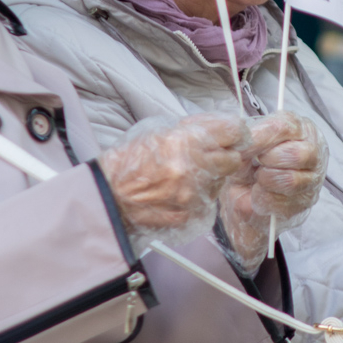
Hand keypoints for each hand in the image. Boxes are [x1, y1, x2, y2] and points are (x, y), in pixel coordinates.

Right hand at [99, 114, 248, 250]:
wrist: (107, 194)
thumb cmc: (128, 162)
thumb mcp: (158, 132)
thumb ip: (191, 130)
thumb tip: (217, 128)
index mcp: (185, 141)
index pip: (233, 131)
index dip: (235, 133)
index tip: (232, 136)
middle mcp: (192, 167)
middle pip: (233, 160)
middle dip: (226, 157)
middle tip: (211, 156)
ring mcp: (192, 194)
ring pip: (220, 184)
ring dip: (210, 179)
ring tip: (186, 176)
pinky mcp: (188, 214)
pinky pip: (206, 203)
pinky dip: (197, 198)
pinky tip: (178, 193)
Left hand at [218, 112, 327, 272]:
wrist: (233, 198)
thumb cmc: (237, 164)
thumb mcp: (233, 141)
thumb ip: (239, 133)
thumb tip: (237, 130)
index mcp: (295, 126)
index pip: (286, 124)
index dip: (265, 135)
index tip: (247, 145)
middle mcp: (311, 149)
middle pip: (299, 153)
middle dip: (268, 161)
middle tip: (253, 166)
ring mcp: (312, 178)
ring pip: (296, 179)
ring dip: (269, 181)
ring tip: (257, 180)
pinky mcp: (305, 203)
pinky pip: (290, 203)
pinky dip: (270, 201)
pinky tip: (260, 197)